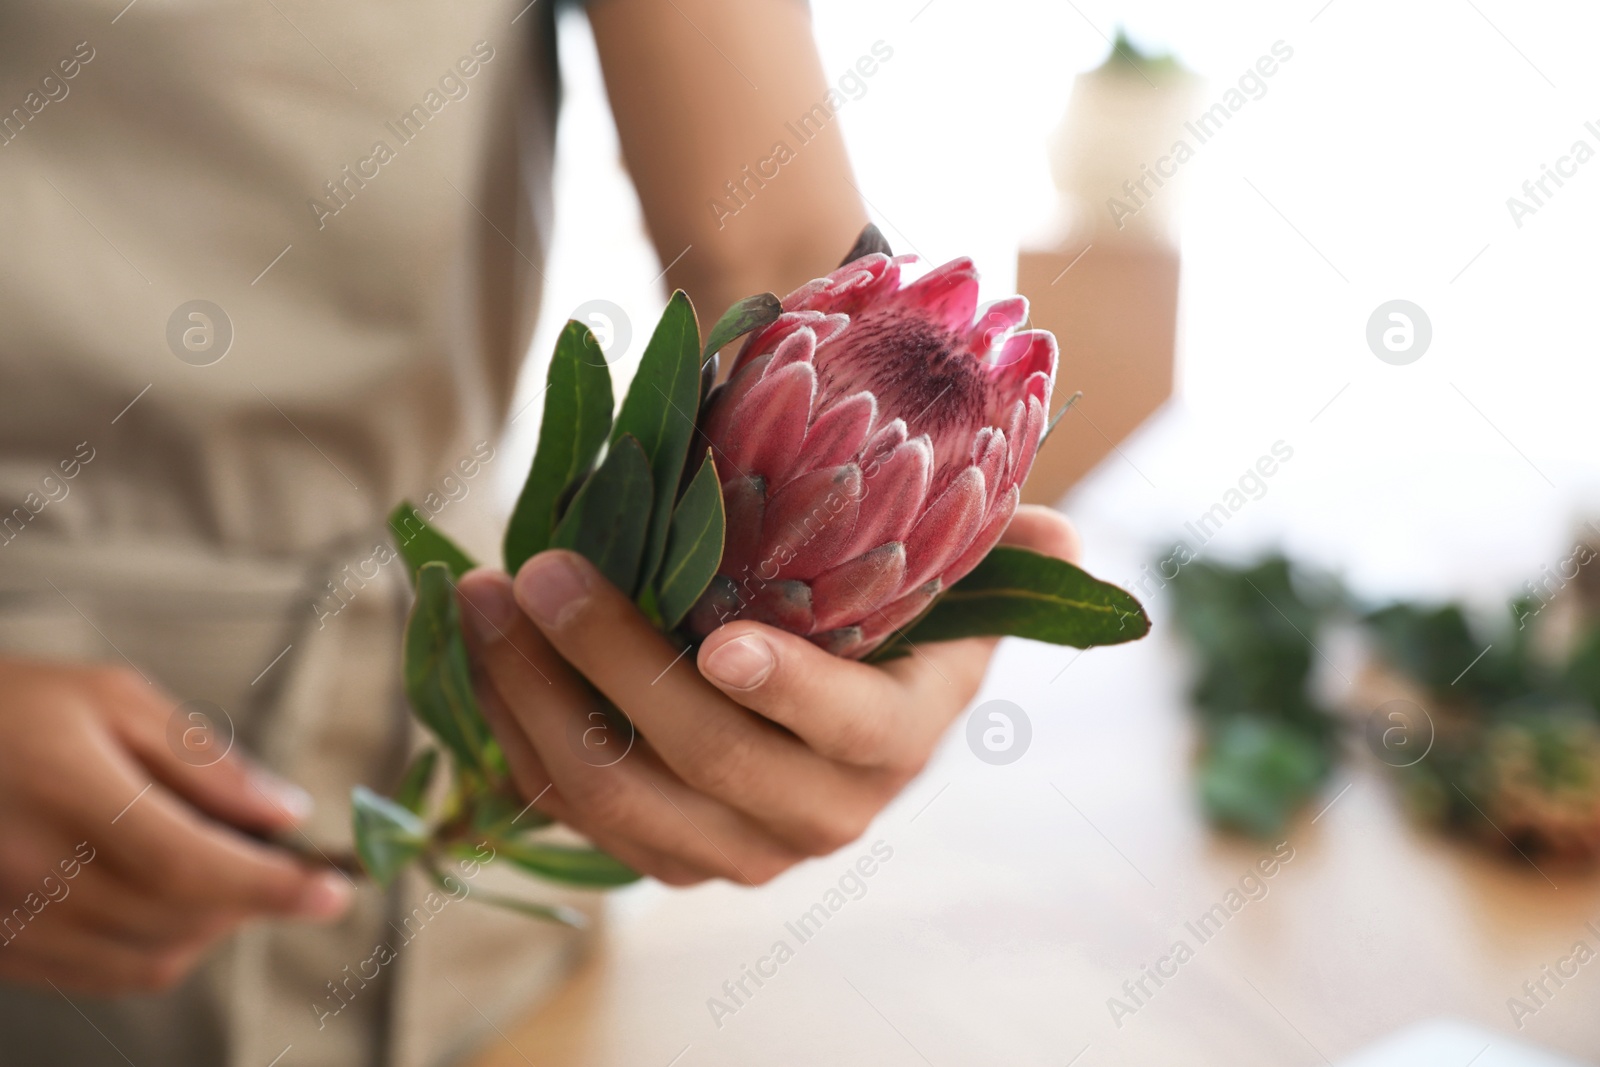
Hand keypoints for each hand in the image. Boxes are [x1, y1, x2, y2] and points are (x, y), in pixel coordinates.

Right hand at [0, 659, 350, 993]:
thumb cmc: (7, 706)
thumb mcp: (112, 698)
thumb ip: (204, 760)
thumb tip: (285, 812)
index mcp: (67, 797)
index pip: (190, 867)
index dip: (272, 886)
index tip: (335, 890)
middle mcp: (34, 872)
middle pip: (181, 919)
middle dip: (252, 896)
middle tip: (280, 856)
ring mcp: (12, 922)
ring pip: (150, 959)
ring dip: (211, 925)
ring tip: (219, 866)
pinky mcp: (1, 949)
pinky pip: (103, 974)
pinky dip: (158, 945)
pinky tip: (166, 895)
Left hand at [457, 505, 1079, 885]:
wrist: (830, 696)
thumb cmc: (887, 614)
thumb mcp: (949, 577)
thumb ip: (1001, 552)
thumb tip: (1067, 536)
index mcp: (897, 741)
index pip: (848, 730)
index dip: (790, 692)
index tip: (722, 642)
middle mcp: (820, 815)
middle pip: (705, 760)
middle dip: (612, 663)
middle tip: (543, 570)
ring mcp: (733, 848)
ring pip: (620, 798)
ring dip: (535, 700)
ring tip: (482, 597)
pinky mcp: (662, 852)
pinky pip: (577, 815)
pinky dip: (517, 738)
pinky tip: (478, 656)